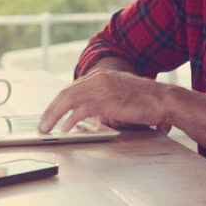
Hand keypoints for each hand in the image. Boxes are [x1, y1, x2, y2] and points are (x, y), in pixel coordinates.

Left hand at [38, 69, 173, 133]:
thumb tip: (85, 114)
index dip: (57, 103)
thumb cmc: (143, 100)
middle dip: (50, 110)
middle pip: (65, 93)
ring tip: (46, 128)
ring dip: (54, 115)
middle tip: (41, 124)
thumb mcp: (118, 94)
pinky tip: (65, 129)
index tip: (49, 115)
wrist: (163, 99)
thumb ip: (101, 99)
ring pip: (69, 100)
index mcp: (100, 76)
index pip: (71, 89)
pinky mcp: (107, 101)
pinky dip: (71, 120)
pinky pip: (82, 110)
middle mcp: (98, 79)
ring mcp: (102, 88)